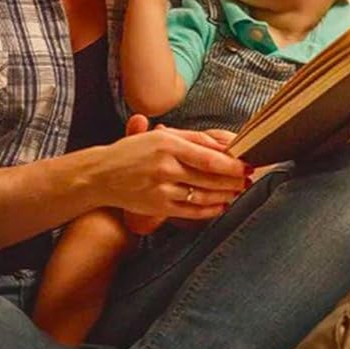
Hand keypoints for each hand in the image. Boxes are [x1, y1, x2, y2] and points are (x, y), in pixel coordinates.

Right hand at [86, 114, 249, 221]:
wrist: (100, 176)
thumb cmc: (132, 152)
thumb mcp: (159, 136)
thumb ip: (192, 138)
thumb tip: (224, 145)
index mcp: (167, 144)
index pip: (209, 157)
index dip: (232, 164)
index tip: (247, 165)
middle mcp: (165, 167)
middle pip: (210, 178)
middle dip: (234, 181)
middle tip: (248, 179)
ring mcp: (162, 189)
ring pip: (203, 195)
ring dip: (225, 195)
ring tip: (238, 192)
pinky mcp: (159, 207)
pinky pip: (191, 211)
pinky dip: (210, 210)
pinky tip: (221, 205)